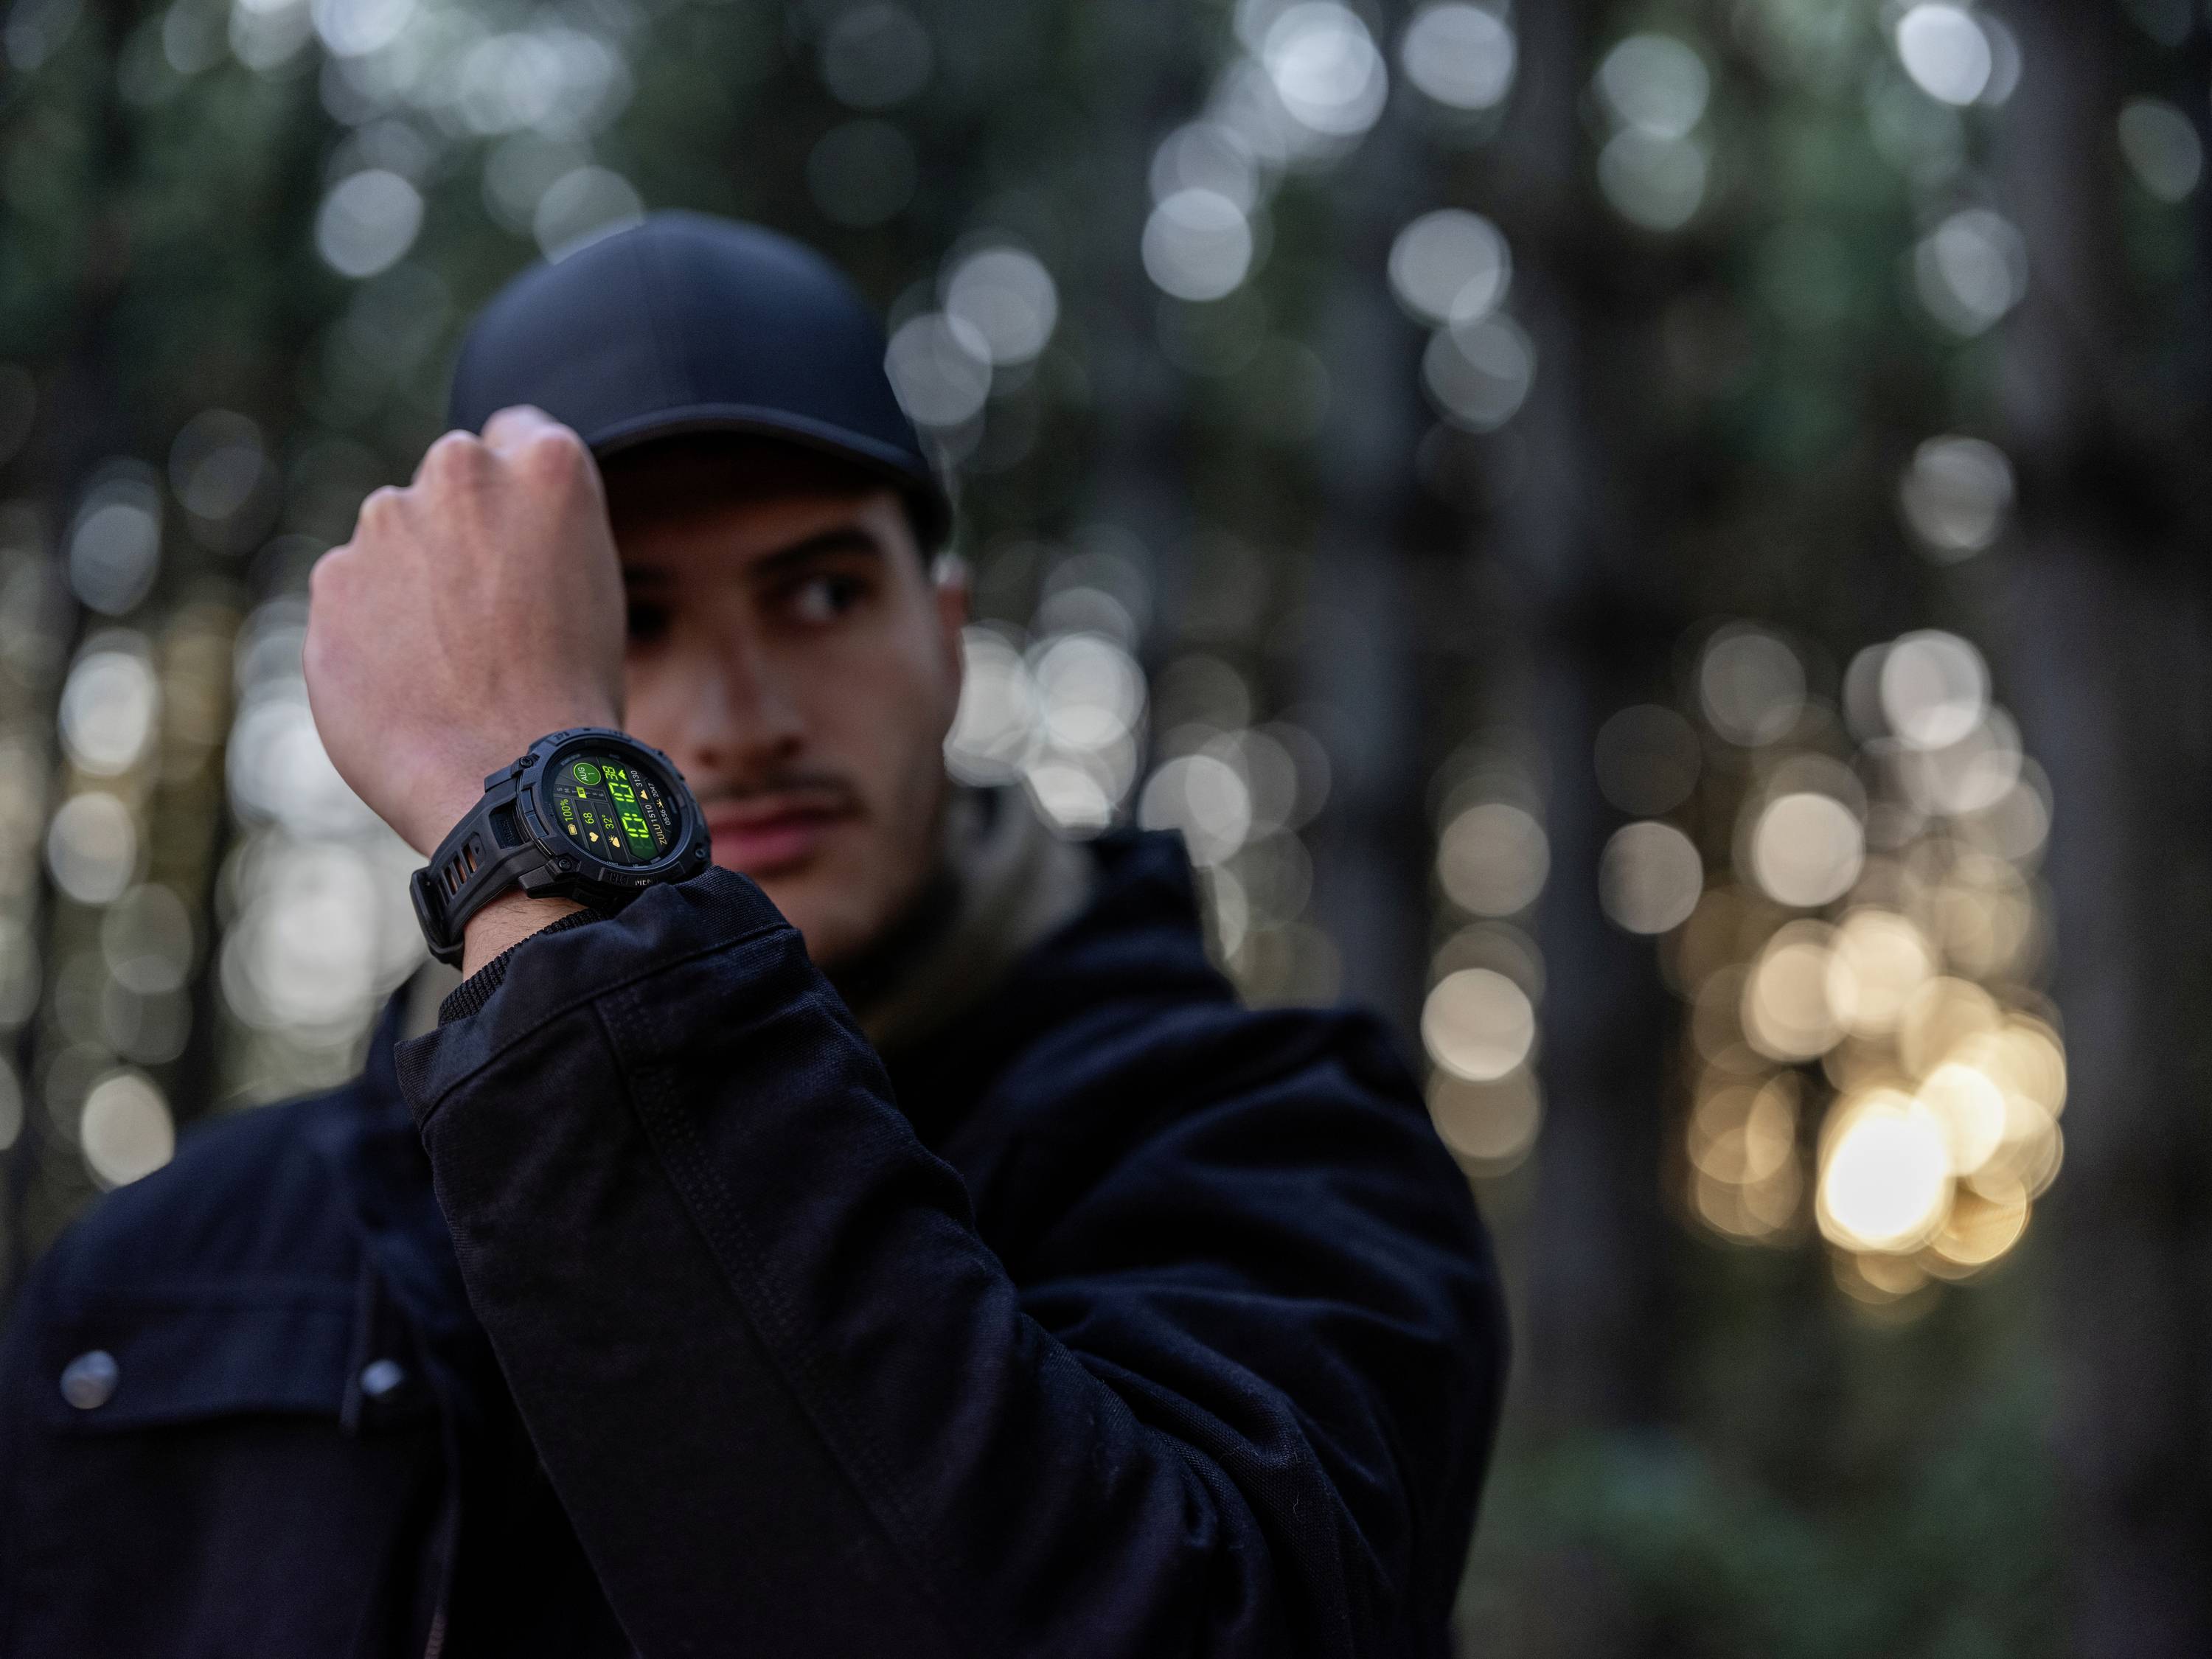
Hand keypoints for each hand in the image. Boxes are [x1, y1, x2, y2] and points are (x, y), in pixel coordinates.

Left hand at [304, 406, 625, 857]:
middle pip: (452, 483)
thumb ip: (540, 531)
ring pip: (396, 539)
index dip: (522, 492)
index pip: (518, 435)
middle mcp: (461, 472)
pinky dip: (372, 630)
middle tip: (491, 616)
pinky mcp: (331, 579)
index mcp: (545, 465)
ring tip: (450, 665)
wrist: (505, 778)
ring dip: (412, 582)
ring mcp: (385, 522)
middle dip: (462, 532)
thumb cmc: (571, 695)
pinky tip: (410, 685)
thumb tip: (492, 535)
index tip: (522, 540)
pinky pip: (354, 595)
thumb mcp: (593, 586)